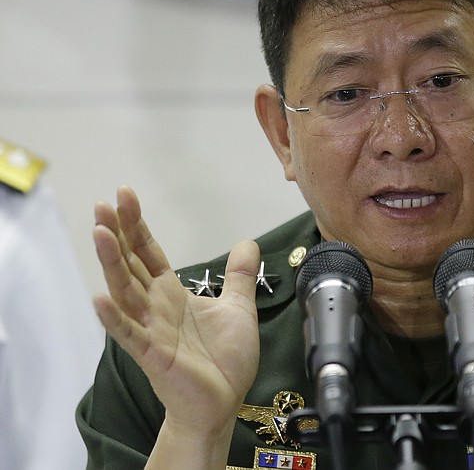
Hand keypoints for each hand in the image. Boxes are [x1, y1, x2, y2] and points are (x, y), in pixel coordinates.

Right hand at [92, 186, 260, 442]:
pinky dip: (115, 318)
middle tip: (104, 204)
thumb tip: (248, 243)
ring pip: (125, 292)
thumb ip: (240, 276)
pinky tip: (100, 299)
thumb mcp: (239, 307)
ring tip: (100, 234)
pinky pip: (130, 335)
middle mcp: (155, 307)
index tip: (125, 196)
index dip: (137, 226)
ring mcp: (151, 330)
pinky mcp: (154, 355)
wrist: (223, 402)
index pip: (149, 252)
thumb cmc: (225, 359)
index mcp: (172, 294)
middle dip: (118, 234)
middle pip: (130, 265)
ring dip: (112, 264)